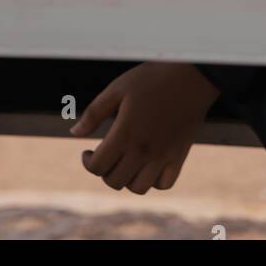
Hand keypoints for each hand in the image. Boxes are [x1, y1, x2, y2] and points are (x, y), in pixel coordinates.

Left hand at [70, 62, 217, 193]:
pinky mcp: (179, 157)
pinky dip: (152, 181)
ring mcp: (163, 157)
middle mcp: (143, 150)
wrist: (190, 77)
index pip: (98, 166)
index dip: (87, 162)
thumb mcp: (117, 89)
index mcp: (125, 133)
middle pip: (114, 181)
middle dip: (103, 171)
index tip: (87, 152)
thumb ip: (94, 113)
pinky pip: (163, 184)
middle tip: (105, 155)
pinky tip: (146, 165)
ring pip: (138, 188)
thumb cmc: (151, 78)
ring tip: (124, 161)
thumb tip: (74, 132)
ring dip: (126, 179)